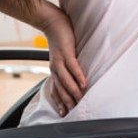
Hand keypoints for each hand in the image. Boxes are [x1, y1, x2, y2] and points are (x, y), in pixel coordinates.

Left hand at [36, 1, 87, 116]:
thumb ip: (69, 66)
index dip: (60, 102)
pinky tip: (84, 84)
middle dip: (67, 102)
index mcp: (54, 70)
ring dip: (73, 92)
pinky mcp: (66, 52)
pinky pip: (72, 67)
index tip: (64, 114)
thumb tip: (77, 75)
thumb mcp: (63, 55)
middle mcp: (55, 68)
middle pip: (61, 89)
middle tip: (74, 113)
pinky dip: (78, 76)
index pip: (56, 89)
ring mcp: (60, 60)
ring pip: (66, 80)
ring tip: (80, 101)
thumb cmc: (61, 38)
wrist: (53, 22)